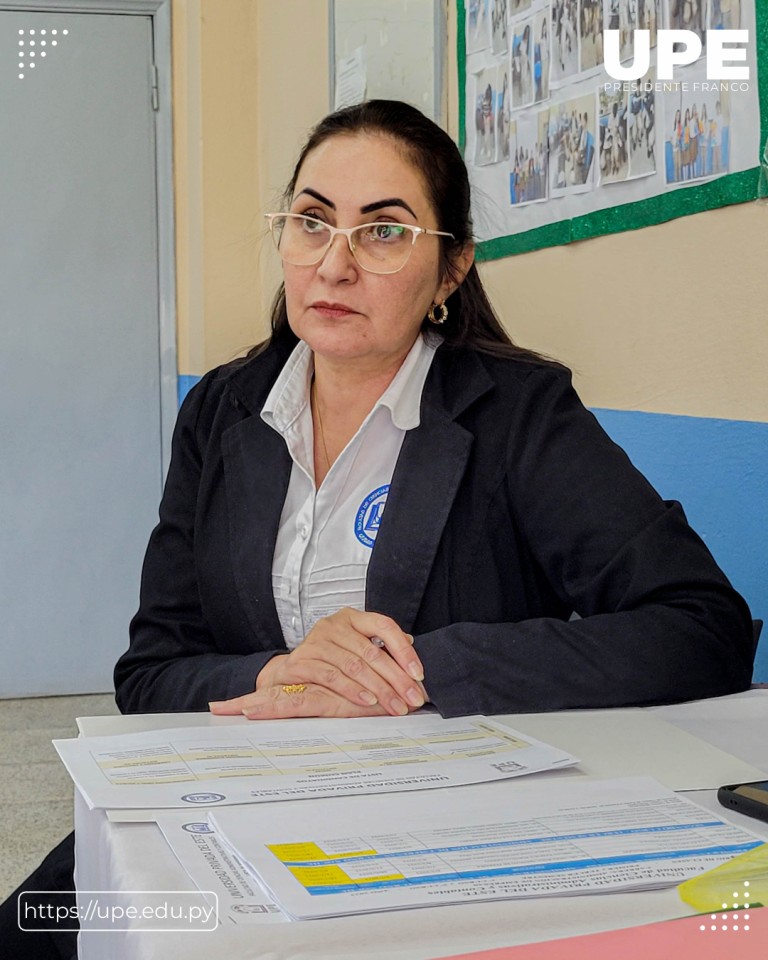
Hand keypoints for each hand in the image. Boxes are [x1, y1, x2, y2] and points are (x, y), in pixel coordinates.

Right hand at [210, 607, 426, 717]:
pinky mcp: (302, 660)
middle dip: (397, 678)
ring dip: (379, 688)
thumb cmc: (329, 660)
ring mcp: (317, 641)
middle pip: (372, 651)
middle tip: (413, 698)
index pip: (385, 625)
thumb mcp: (356, 648)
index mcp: (352, 618)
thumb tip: (412, 646)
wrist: (290, 672)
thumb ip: (381, 647)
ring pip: (355, 665)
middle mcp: (334, 625)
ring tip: (395, 705)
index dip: (404, 650)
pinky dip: (353, 690)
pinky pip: (332, 676)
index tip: (418, 674)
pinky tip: (369, 701)